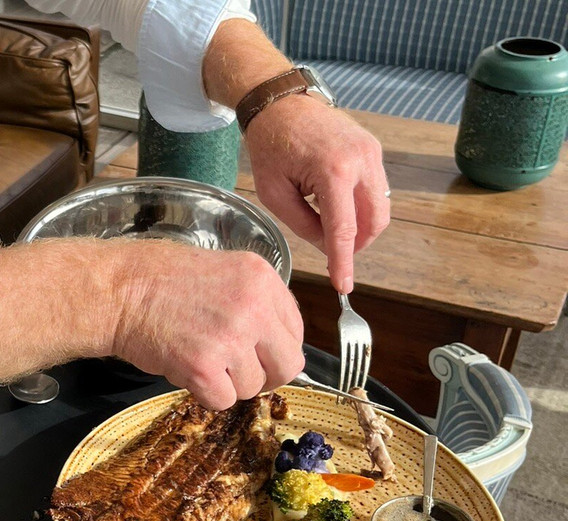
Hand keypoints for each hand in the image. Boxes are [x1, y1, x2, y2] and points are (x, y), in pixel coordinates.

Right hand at [112, 241, 304, 409]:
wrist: (119, 290)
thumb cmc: (160, 280)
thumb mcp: (223, 272)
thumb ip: (255, 303)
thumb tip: (274, 344)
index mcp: (262, 279)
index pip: (295, 331)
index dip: (274, 349)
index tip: (256, 352)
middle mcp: (254, 307)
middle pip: (288, 365)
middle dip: (265, 375)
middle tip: (238, 371)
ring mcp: (230, 338)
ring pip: (253, 387)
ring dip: (227, 383)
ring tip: (198, 358)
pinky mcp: (203, 367)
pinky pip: (223, 401)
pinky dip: (205, 394)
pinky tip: (186, 369)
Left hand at [243, 94, 390, 293]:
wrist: (280, 103)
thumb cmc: (270, 146)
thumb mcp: (274, 194)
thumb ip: (303, 225)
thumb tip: (328, 245)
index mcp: (333, 171)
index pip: (344, 230)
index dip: (344, 262)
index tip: (343, 286)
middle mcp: (361, 160)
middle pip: (374, 221)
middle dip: (356, 244)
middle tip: (333, 253)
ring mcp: (372, 152)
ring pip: (379, 208)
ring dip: (359, 225)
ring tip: (326, 222)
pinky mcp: (373, 149)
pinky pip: (375, 190)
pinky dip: (359, 206)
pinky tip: (332, 203)